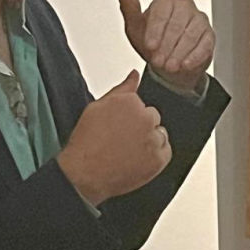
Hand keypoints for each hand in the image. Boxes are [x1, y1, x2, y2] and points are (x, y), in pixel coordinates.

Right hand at [57, 70, 170, 206]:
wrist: (84, 174)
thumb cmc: (86, 143)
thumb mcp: (97, 108)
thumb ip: (122, 89)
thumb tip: (134, 75)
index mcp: (131, 102)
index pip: (141, 104)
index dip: (129, 117)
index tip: (119, 126)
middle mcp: (145, 117)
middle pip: (152, 118)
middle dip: (141, 127)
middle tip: (122, 140)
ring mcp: (154, 138)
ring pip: (160, 134)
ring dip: (149, 141)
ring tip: (128, 151)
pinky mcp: (159, 158)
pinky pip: (165, 152)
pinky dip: (155, 156)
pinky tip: (136, 159)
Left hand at [115, 0, 214, 93]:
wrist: (168, 62)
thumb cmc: (152, 43)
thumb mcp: (135, 27)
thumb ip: (129, 8)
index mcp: (166, 1)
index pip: (161, 13)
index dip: (155, 32)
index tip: (149, 47)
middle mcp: (185, 6)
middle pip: (177, 25)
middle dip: (166, 46)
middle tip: (158, 61)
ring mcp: (199, 19)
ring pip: (191, 35)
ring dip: (179, 53)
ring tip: (170, 67)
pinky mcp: (209, 34)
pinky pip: (205, 44)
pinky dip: (194, 56)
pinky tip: (185, 65)